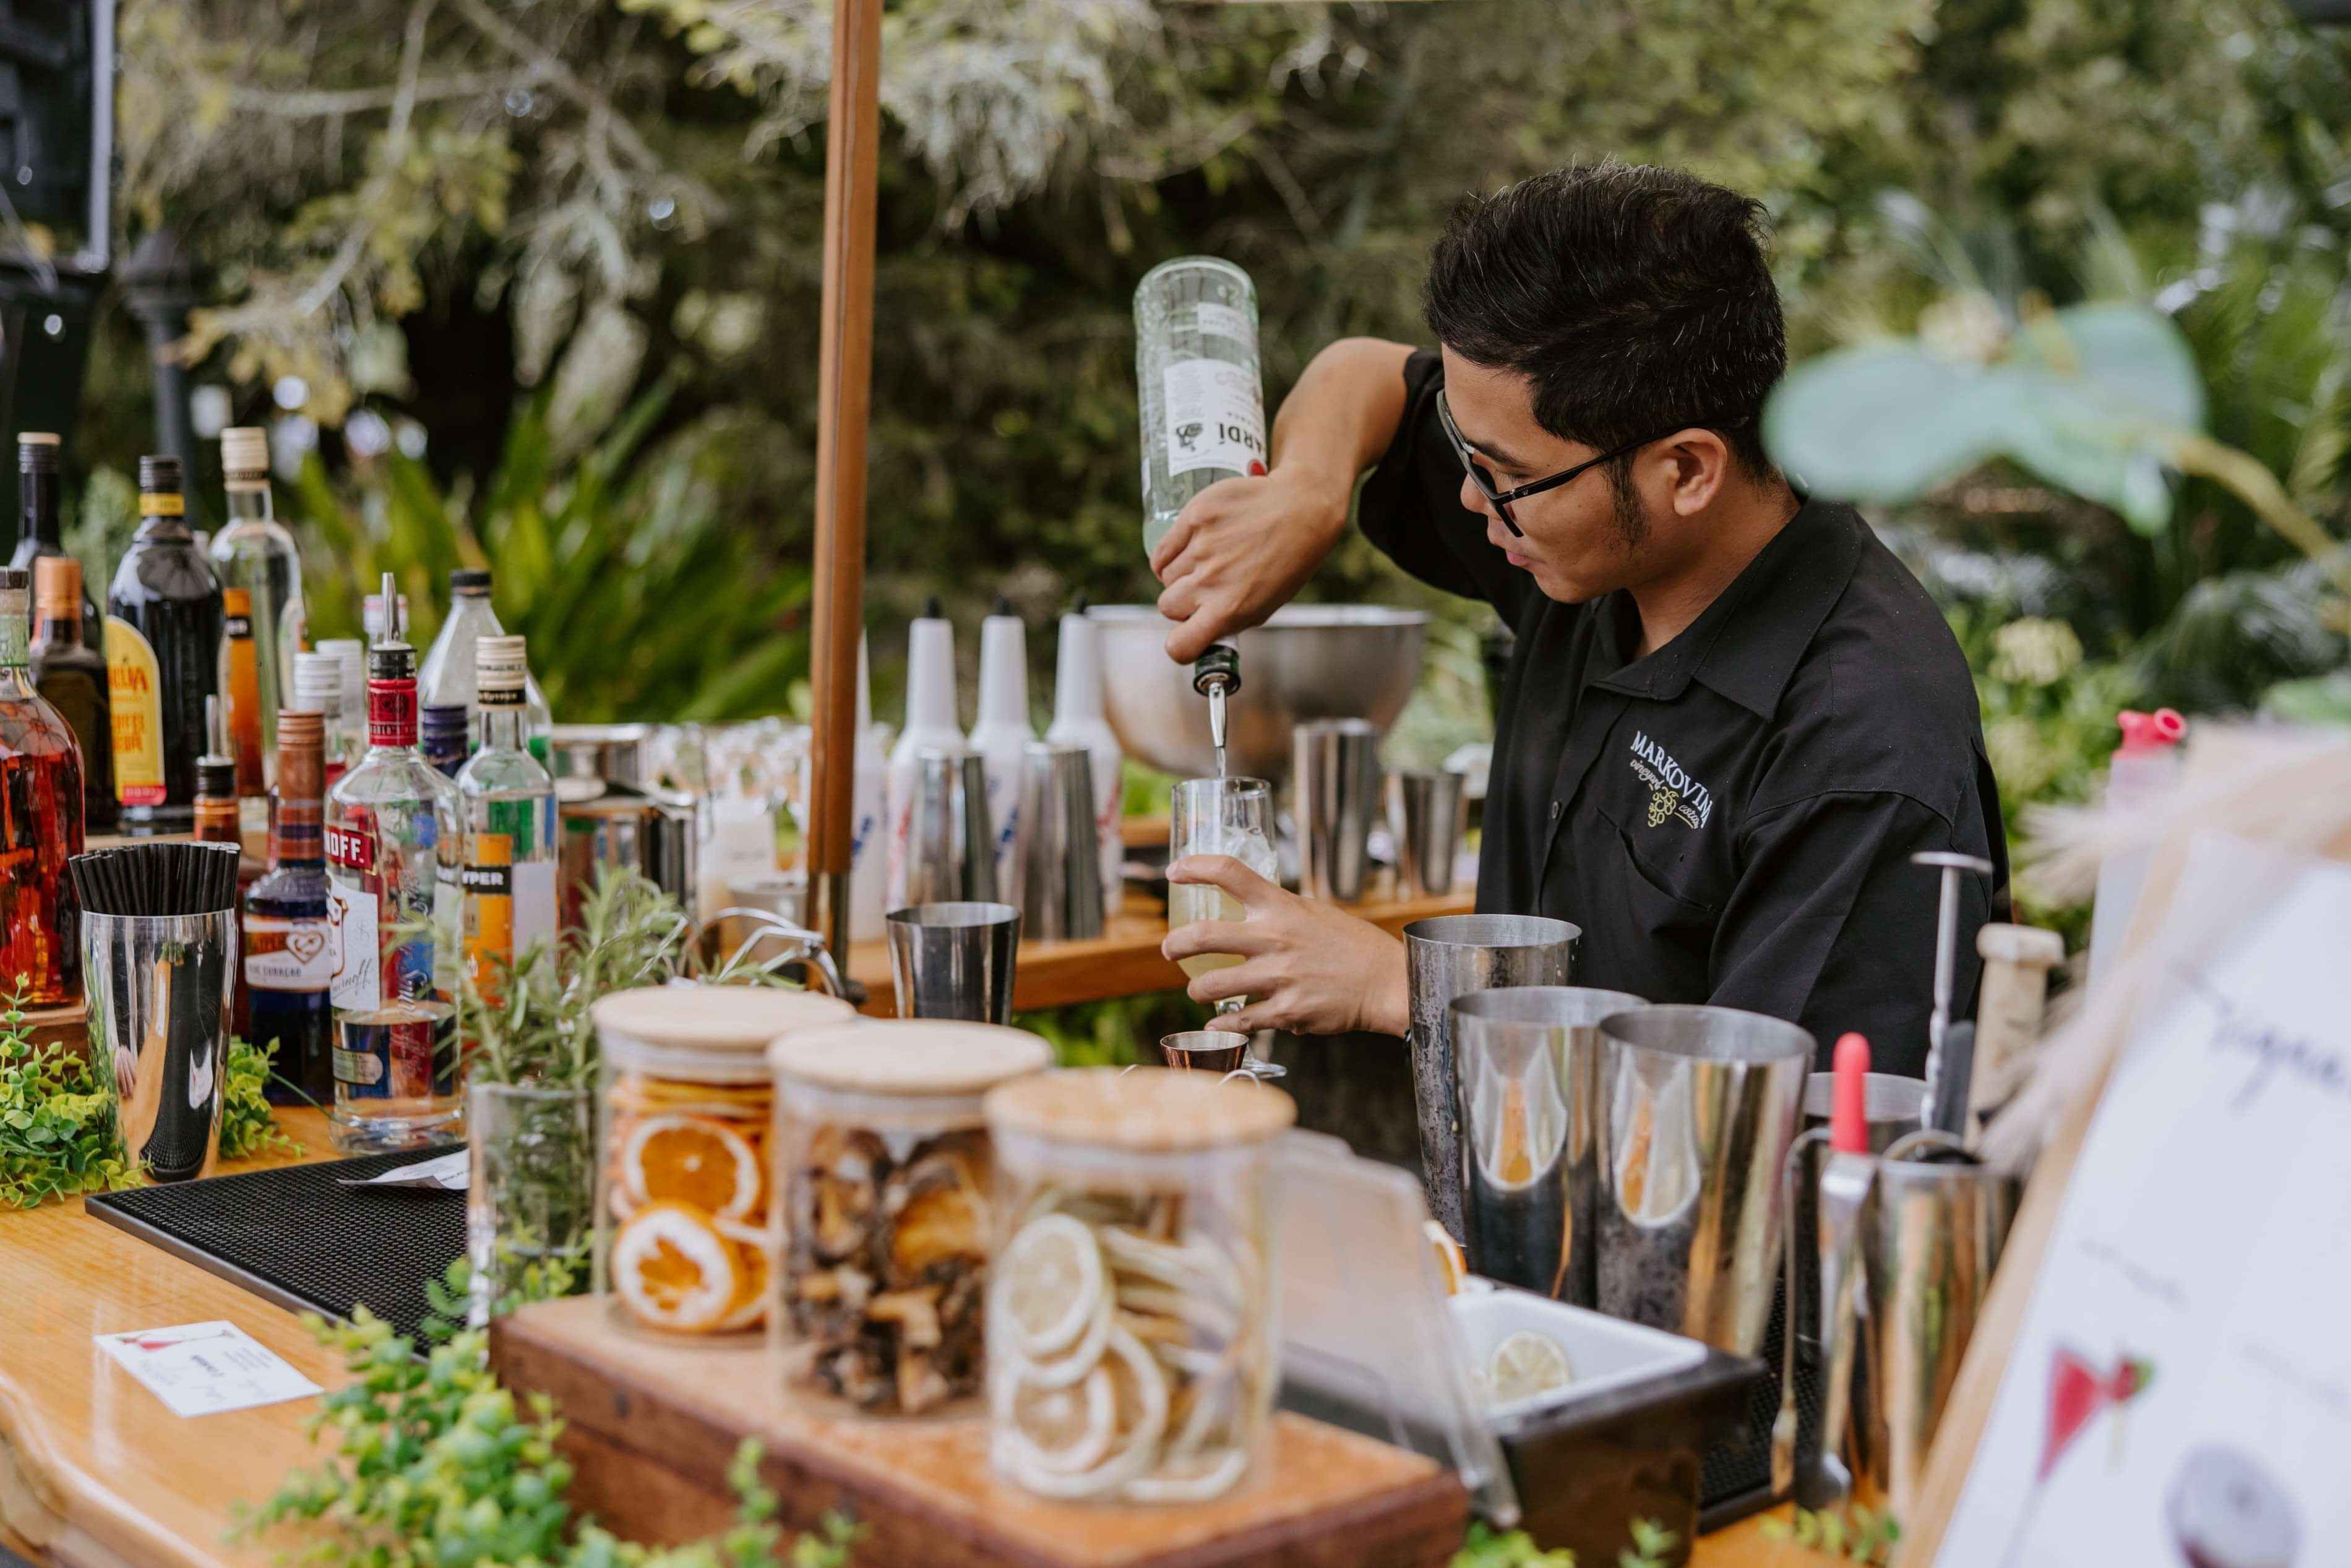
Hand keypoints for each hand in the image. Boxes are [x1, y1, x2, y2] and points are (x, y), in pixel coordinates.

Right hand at [1150, 463, 1348, 664]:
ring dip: (1180, 574)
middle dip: (1180, 603)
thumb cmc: (1288, 560)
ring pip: (1165, 576)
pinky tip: (1186, 551)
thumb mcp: (1266, 604)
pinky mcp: (1194, 517)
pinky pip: (1163, 550)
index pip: (1180, 646)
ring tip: (1206, 562)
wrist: (1302, 508)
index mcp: (1230, 609)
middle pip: (1167, 606)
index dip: (1180, 643)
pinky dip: (1169, 555)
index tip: (1186, 633)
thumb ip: (1230, 621)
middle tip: (1201, 589)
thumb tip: (1201, 633)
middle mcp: (1211, 580)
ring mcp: (1201, 546)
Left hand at [1160, 854, 1408, 1036]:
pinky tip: (1218, 1021)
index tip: (1175, 872)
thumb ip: (1278, 912)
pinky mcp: (1286, 1012)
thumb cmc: (1351, 945)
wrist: (1386, 982)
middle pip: (1203, 935)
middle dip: (1175, 944)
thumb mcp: (1313, 912)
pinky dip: (1223, 1023)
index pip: (1229, 872)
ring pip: (1212, 985)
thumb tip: (1248, 914)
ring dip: (1196, 989)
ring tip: (1197, 990)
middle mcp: (1274, 938)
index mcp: (1281, 906)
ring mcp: (1278, 977)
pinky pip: (1239, 1020)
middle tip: (1169, 949)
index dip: (1194, 867)